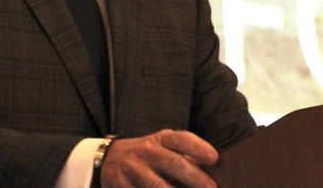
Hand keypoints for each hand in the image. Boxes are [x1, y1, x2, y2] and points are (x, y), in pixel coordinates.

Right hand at [101, 129, 218, 186]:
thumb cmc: (147, 155)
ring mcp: (133, 169)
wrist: (108, 159)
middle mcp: (147, 151)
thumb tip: (213, 169)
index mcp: (161, 139)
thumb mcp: (163, 147)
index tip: (215, 158)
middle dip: (195, 177)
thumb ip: (184, 155)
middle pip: (174, 163)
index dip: (199, 148)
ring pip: (157, 185)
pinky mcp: (122, 186)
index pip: (182, 139)